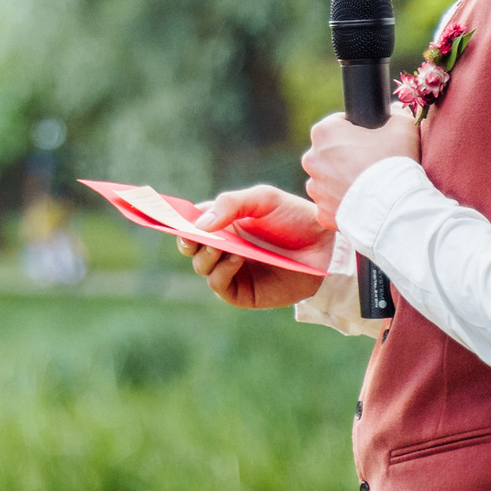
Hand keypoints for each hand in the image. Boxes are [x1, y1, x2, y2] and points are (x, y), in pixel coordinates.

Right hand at [178, 184, 331, 309]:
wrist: (326, 246)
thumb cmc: (295, 218)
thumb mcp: (263, 199)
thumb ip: (230, 204)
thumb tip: (198, 224)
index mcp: (223, 222)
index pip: (189, 221)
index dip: (175, 219)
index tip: (164, 216)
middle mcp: (223, 246)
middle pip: (189, 246)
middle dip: (186, 240)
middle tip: (191, 234)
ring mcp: (231, 270)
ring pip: (200, 266)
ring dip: (206, 255)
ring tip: (222, 246)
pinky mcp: (242, 292)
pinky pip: (218, 284)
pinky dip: (221, 271)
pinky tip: (235, 258)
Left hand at [303, 110, 419, 227]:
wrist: (394, 208)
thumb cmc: (394, 164)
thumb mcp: (403, 128)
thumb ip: (397, 114)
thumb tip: (395, 111)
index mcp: (324, 132)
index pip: (338, 124)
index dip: (356, 130)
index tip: (371, 140)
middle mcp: (312, 159)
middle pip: (330, 153)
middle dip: (347, 156)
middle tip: (372, 164)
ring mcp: (315, 188)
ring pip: (328, 180)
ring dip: (343, 181)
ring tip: (369, 186)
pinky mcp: (321, 212)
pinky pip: (331, 204)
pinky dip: (344, 203)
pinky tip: (363, 203)